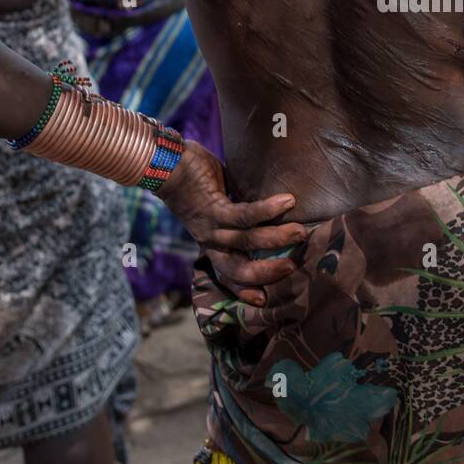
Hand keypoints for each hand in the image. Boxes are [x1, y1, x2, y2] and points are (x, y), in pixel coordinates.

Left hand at [156, 140, 306, 306]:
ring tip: (300, 232)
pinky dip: (267, 210)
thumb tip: (274, 208)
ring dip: (276, 239)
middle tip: (293, 268)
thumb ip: (239, 211)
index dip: (244, 289)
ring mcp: (210, 225)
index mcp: (211, 241)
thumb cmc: (194, 179)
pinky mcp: (212, 207)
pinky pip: (243, 215)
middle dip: (266, 272)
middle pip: (236, 269)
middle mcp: (209, 239)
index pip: (226, 273)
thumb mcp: (219, 201)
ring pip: (246, 241)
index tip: (264, 301)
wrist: (163, 163)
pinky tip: (287, 201)